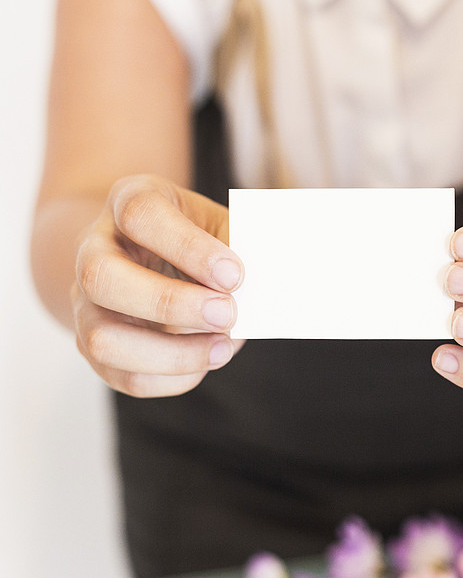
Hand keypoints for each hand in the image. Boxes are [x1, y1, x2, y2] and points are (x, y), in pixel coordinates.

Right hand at [72, 175, 243, 396]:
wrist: (153, 255)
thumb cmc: (198, 238)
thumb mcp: (221, 225)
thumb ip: (239, 248)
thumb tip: (263, 289)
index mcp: (129, 200)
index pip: (140, 215)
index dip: (189, 247)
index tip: (234, 273)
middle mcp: (94, 248)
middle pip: (101, 277)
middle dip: (170, 303)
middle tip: (227, 313)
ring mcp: (85, 301)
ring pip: (102, 338)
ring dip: (171, 353)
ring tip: (224, 346)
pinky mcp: (94, 344)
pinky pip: (124, 376)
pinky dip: (173, 377)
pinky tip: (209, 359)